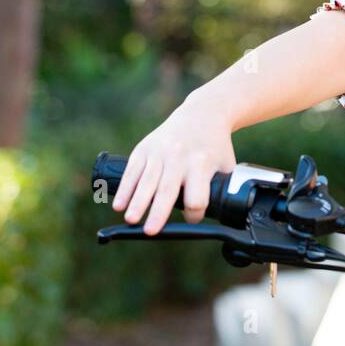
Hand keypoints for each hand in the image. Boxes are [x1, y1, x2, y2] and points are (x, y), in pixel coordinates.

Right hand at [111, 94, 236, 235]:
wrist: (202, 113)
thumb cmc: (215, 146)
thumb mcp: (226, 166)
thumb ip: (220, 190)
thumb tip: (216, 218)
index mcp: (202, 162)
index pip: (197, 196)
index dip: (195, 213)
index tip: (192, 217)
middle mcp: (180, 156)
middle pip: (168, 188)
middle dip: (158, 211)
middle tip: (151, 231)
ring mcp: (160, 151)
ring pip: (147, 180)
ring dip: (137, 201)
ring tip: (130, 219)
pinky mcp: (144, 148)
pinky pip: (132, 170)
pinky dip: (125, 188)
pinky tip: (118, 204)